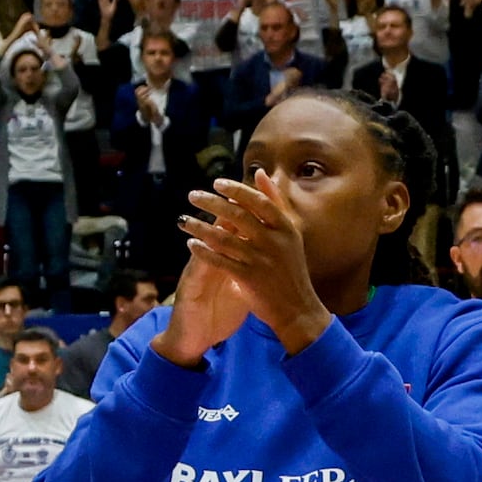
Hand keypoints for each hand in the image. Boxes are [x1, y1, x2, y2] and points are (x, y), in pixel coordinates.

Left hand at [177, 169, 323, 348]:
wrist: (297, 309)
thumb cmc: (291, 268)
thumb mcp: (290, 233)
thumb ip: (276, 202)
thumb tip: (260, 172)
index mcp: (285, 228)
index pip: (258, 201)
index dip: (236, 189)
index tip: (216, 183)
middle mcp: (274, 242)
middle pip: (238, 215)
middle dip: (212, 203)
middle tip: (192, 195)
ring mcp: (261, 260)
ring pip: (224, 238)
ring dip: (200, 227)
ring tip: (184, 220)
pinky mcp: (249, 279)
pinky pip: (221, 261)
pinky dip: (204, 252)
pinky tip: (191, 244)